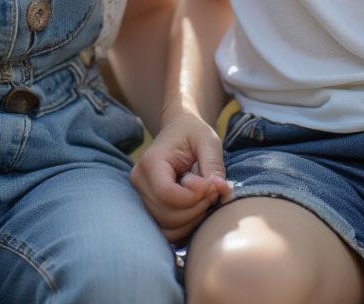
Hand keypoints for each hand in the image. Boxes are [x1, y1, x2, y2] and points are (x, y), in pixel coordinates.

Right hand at [130, 113, 231, 241]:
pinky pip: (169, 233)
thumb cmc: (193, 133)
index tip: (213, 183)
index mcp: (151, 162)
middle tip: (215, 190)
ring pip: (168, 228)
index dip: (194, 196)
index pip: (167, 194)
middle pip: (168, 215)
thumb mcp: (208, 140)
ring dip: (194, 220)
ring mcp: (143, 199)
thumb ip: (214, 164)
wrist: (180, 130)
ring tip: (207, 198)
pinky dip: (188, 227)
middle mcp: (140, 182)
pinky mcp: (152, 210)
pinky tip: (199, 208)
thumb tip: (223, 190)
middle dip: (197, 208)